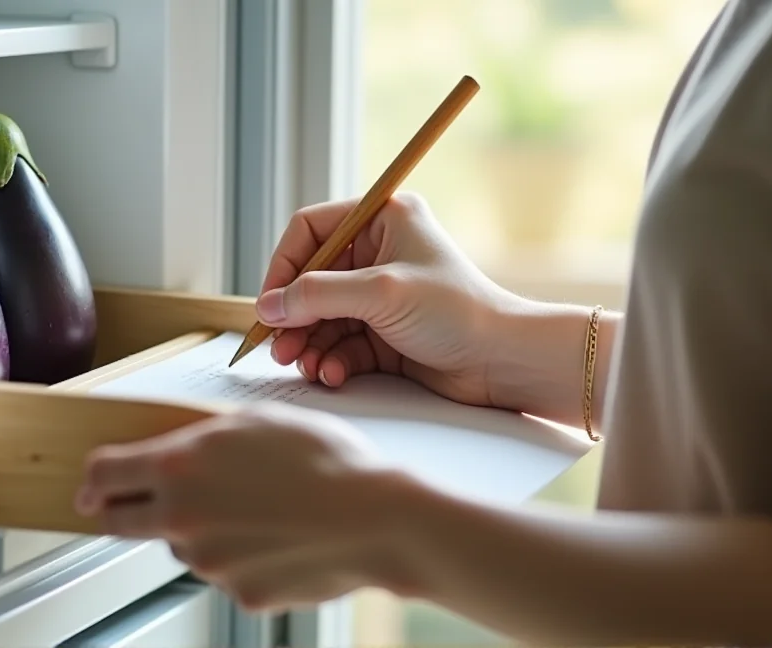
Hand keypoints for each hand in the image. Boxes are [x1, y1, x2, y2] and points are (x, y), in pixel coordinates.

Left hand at [74, 404, 406, 611]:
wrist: (375, 519)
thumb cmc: (327, 463)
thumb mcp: (258, 421)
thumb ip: (205, 436)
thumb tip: (181, 446)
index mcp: (180, 467)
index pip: (104, 473)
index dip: (92, 477)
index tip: (92, 483)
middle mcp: (181, 518)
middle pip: (118, 521)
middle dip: (116, 511)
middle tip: (129, 504)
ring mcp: (207, 562)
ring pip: (181, 546)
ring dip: (197, 530)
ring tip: (255, 508)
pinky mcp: (238, 593)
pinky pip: (225, 572)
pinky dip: (240, 556)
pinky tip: (276, 535)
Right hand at [257, 191, 526, 407]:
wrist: (503, 361)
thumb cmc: (457, 312)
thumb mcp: (380, 293)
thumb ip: (317, 295)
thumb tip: (268, 306)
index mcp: (383, 220)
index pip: (311, 231)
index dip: (284, 266)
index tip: (270, 302)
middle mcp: (379, 253)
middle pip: (311, 279)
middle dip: (294, 314)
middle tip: (279, 346)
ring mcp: (381, 295)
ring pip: (322, 315)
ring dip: (308, 342)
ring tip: (304, 364)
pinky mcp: (384, 333)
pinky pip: (341, 342)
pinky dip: (331, 358)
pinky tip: (332, 373)